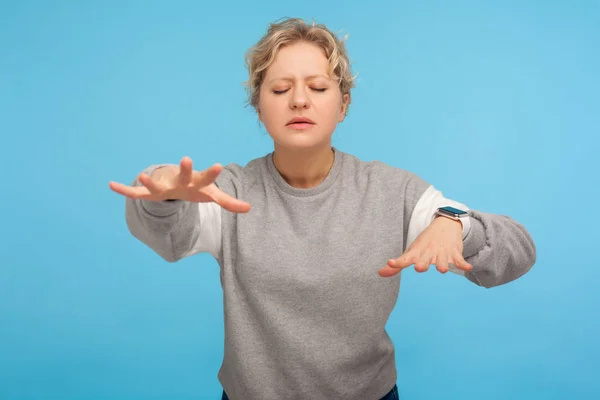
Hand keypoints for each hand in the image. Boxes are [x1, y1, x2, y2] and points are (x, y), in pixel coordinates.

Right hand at [109, 156, 250, 213]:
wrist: (175, 183)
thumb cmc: (195, 189)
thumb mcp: (212, 196)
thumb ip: (229, 202)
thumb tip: (249, 208)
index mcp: (197, 182)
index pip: (207, 178)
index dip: (212, 173)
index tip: (218, 165)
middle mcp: (180, 181)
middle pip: (185, 175)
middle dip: (186, 169)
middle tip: (187, 159)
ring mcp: (165, 186)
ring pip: (157, 185)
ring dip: (150, 181)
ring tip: (143, 174)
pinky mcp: (151, 192)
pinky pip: (136, 193)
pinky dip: (124, 189)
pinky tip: (111, 185)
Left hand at [378, 217, 472, 276]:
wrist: (445, 225)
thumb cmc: (425, 243)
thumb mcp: (411, 251)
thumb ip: (397, 265)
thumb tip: (379, 273)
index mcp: (417, 253)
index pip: (406, 259)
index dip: (398, 262)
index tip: (391, 263)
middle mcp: (428, 253)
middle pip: (425, 261)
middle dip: (422, 264)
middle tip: (419, 268)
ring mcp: (442, 253)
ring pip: (442, 261)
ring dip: (442, 264)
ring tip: (442, 269)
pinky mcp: (454, 253)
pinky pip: (459, 260)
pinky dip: (463, 263)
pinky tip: (467, 267)